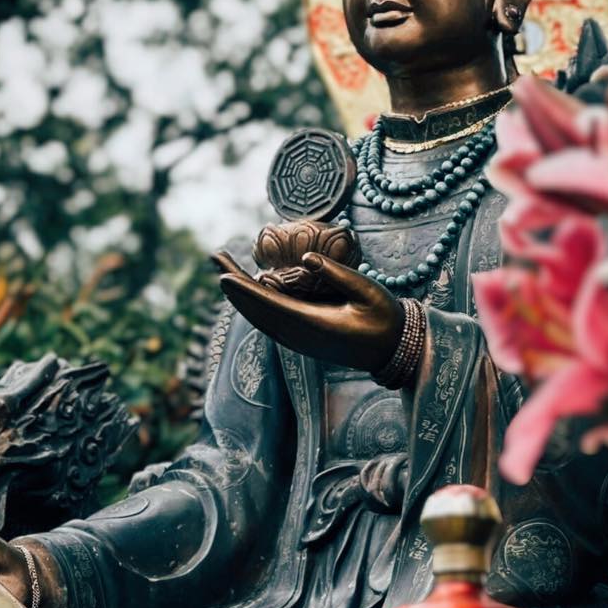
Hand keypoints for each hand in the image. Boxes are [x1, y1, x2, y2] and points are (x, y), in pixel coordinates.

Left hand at [214, 249, 403, 372]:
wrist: (391, 350)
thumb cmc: (384, 317)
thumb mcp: (367, 291)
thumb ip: (337, 275)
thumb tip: (306, 258)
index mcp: (314, 325)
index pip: (271, 306)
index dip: (245, 292)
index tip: (223, 277)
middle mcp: (300, 336)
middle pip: (257, 311)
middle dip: (234, 285)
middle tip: (215, 257)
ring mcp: (298, 340)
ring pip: (260, 317)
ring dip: (240, 294)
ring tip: (224, 269)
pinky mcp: (301, 338)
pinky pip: (269, 320)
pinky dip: (253, 303)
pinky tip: (246, 290)